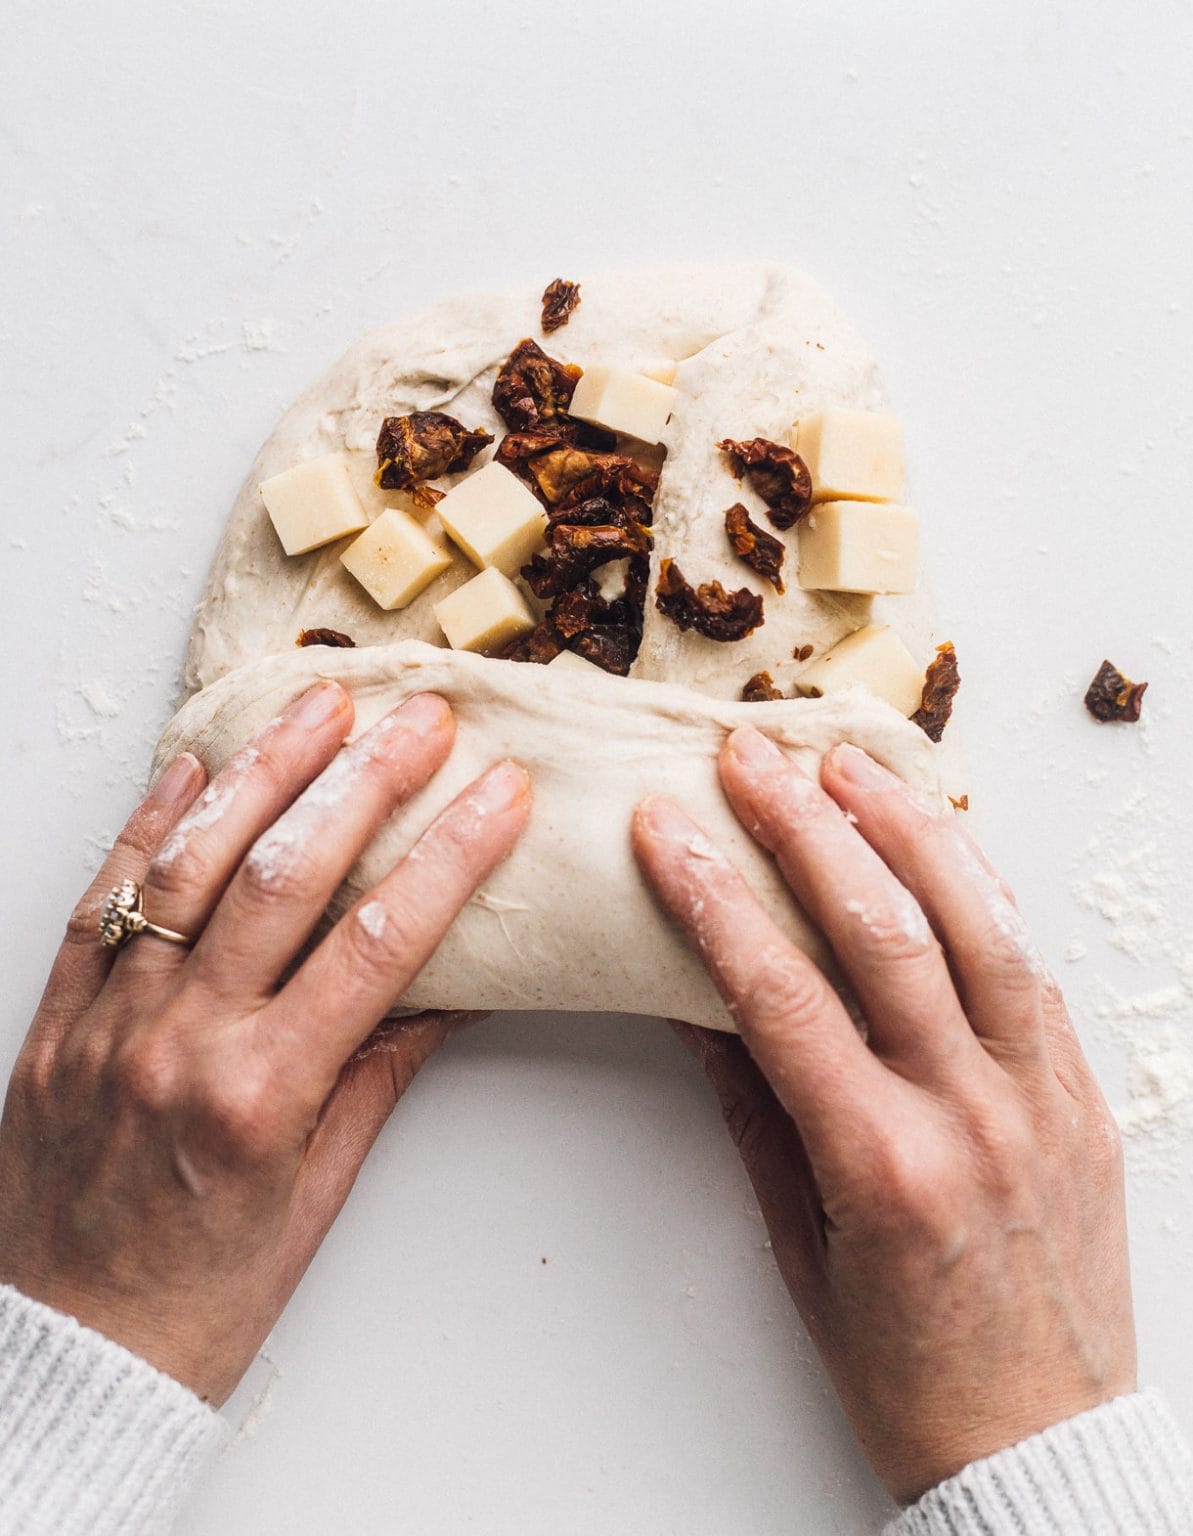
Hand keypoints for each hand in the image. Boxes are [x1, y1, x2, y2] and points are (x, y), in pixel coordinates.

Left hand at [0, 682, 529, 1405]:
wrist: (63, 1357)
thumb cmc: (200, 1299)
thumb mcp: (318, 1195)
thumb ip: (377, 1075)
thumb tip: (449, 990)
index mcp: (261, 1095)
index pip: (380, 942)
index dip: (450, 855)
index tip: (500, 794)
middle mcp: (180, 1042)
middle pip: (287, 876)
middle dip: (365, 780)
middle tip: (420, 716)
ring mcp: (108, 1022)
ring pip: (190, 866)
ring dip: (262, 773)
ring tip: (317, 704)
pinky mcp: (56, 1020)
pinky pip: (100, 901)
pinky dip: (146, 826)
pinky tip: (190, 768)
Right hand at [633, 729, 1134, 1503]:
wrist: (1044, 1446)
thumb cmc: (909, 1369)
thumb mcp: (801, 1245)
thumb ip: (753, 1111)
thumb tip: (696, 1003)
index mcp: (883, 1163)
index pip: (778, 992)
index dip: (713, 895)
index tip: (666, 828)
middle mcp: (973, 1113)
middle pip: (882, 930)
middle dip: (805, 826)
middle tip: (751, 757)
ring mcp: (1045, 1096)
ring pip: (978, 923)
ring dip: (907, 827)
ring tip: (849, 761)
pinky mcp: (1087, 1094)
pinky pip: (1032, 966)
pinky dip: (979, 891)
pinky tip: (936, 840)